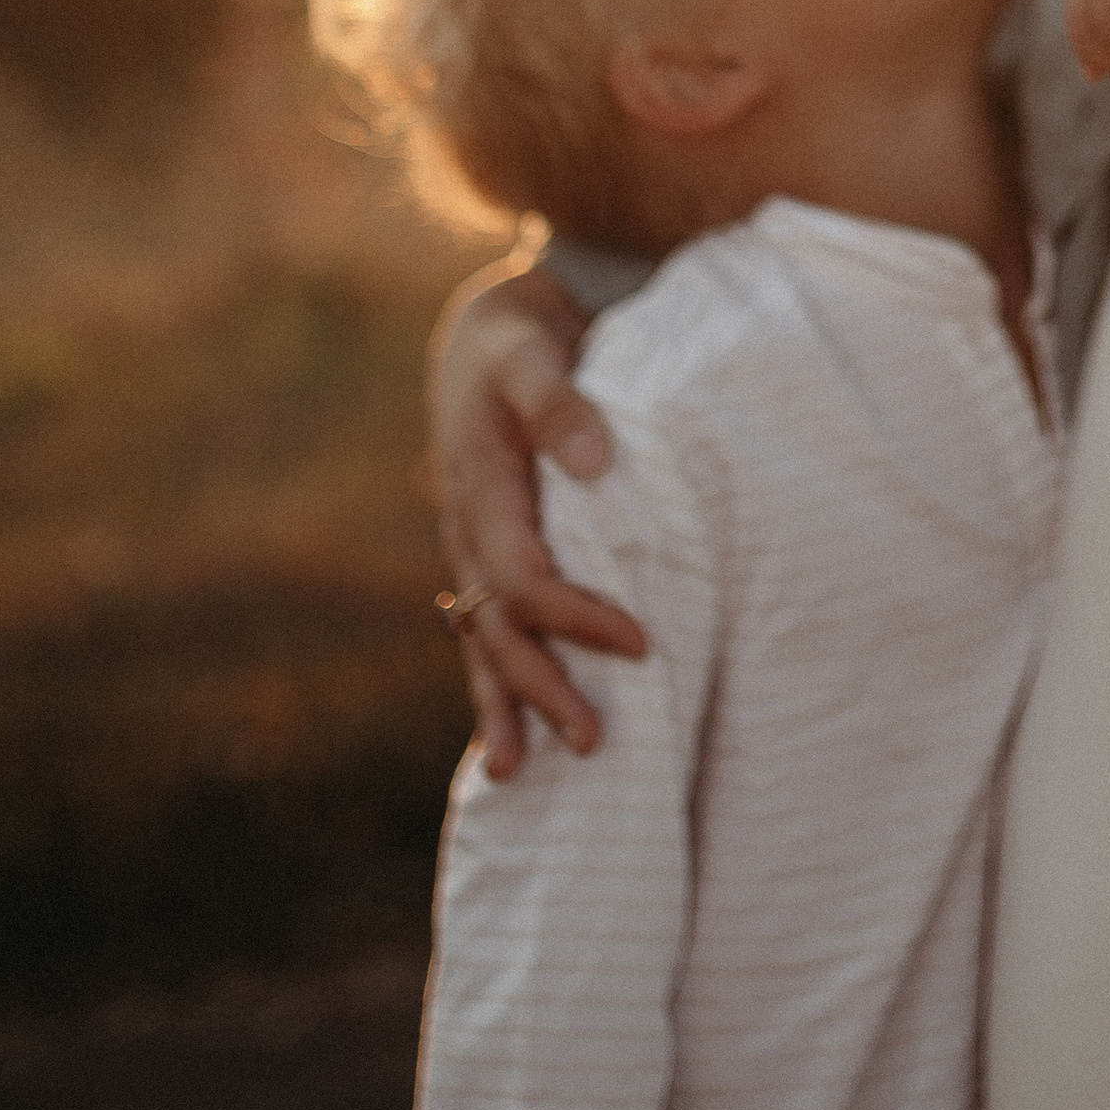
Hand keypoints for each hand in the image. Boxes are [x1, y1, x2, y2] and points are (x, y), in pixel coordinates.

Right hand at [428, 256, 647, 773]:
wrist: (485, 334)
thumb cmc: (517, 342)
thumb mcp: (532, 353)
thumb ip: (558, 402)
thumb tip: (591, 463)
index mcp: (481, 493)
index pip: (525, 579)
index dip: (576, 618)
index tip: (639, 644)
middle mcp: (470, 532)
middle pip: (498, 630)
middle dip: (539, 689)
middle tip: (591, 744)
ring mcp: (474, 547)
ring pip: (483, 640)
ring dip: (503, 703)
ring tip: (513, 774)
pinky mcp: (490, 550)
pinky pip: (491, 624)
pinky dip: (500, 674)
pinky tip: (512, 724)